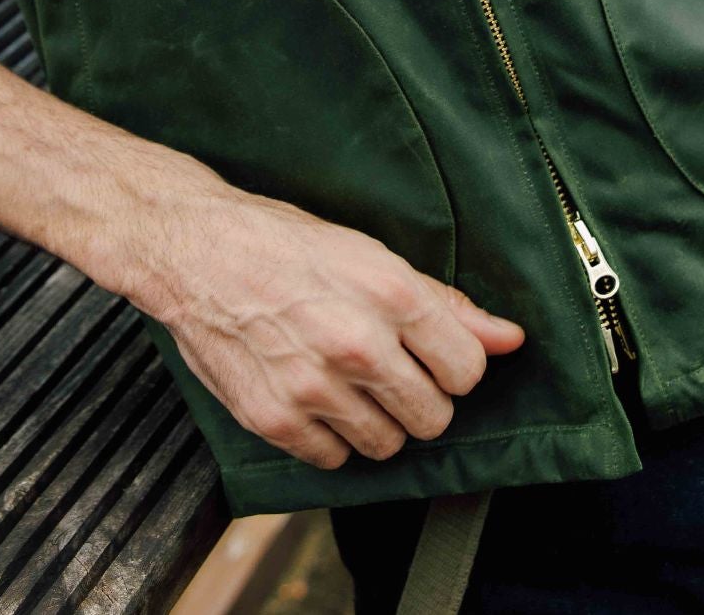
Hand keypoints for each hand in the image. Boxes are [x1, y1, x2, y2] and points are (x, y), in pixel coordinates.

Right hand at [110, 172, 525, 469]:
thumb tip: (510, 340)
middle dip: (421, 398)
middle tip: (391, 370)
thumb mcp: (369, 254)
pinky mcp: (274, 419)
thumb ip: (444, 304)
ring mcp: (313, 387)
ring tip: (349, 381)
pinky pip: (334, 461)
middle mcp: (356, 344)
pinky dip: (331, 438)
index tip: (434, 356)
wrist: (194, 250)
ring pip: (388, 446)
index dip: (455, 366)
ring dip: (378, 421)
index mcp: (389, 293)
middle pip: (434, 418)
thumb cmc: (281, 242)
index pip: (467, 370)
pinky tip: (316, 397)